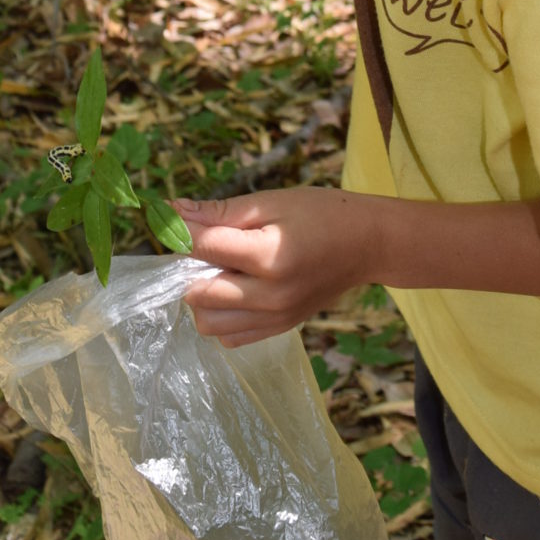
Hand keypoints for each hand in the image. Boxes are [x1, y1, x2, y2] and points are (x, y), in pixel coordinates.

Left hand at [176, 188, 374, 348]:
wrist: (366, 245)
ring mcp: (275, 318)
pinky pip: (230, 337)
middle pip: (197, 294)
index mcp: (269, 257)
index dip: (181, 231)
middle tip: (206, 244)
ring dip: (203, 297)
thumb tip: (174, 212)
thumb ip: (222, 211)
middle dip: (190, 267)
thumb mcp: (272, 202)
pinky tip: (236, 288)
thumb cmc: (321, 214)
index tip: (172, 218)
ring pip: (209, 323)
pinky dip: (222, 315)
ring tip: (221, 270)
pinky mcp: (280, 329)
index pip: (203, 249)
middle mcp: (270, 296)